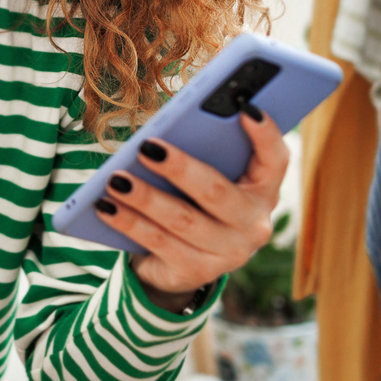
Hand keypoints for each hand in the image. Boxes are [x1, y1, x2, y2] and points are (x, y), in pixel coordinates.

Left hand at [93, 106, 287, 301]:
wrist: (182, 263)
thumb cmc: (194, 203)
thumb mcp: (205, 178)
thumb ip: (201, 155)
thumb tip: (161, 134)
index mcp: (263, 191)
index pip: (276, 159)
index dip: (266, 135)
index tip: (246, 108)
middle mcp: (254, 224)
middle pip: (216, 192)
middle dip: (180, 168)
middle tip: (147, 147)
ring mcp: (228, 254)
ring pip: (182, 220)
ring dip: (145, 198)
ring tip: (116, 180)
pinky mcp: (197, 273)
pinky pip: (158, 243)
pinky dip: (129, 223)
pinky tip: (105, 206)